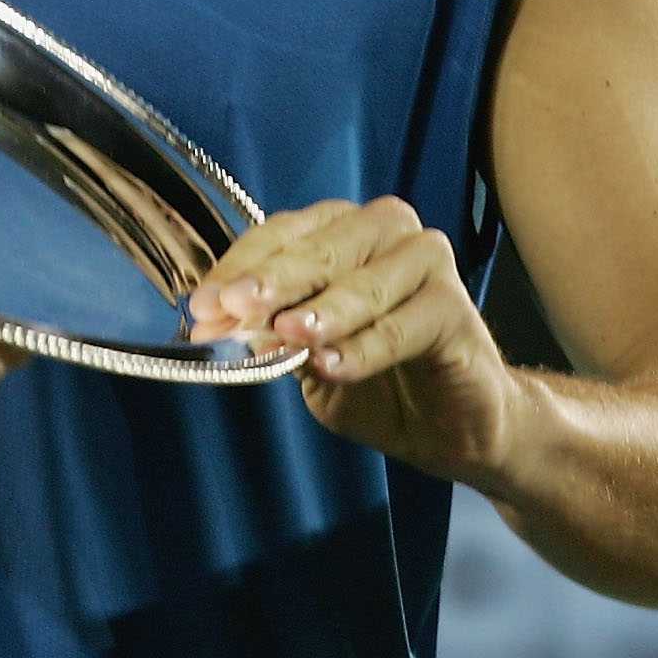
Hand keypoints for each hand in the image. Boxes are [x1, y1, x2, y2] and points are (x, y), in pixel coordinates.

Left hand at [185, 196, 522, 485]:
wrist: (451, 427)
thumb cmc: (375, 379)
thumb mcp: (305, 357)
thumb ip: (269, 334)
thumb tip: (217, 325)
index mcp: (339, 230)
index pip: (277, 237)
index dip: (236, 270)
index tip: (201, 308)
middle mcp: (383, 231)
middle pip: (317, 250)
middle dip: (269, 282)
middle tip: (233, 309)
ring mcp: (424, 263)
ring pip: (360, 283)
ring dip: (319, 310)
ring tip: (285, 335)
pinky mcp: (456, 308)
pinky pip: (401, 326)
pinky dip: (363, 347)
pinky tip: (331, 365)